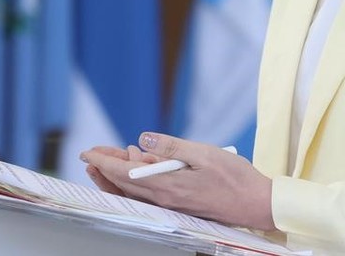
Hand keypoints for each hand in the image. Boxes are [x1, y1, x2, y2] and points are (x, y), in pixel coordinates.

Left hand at [81, 132, 274, 230]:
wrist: (256, 203)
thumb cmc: (234, 177)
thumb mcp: (202, 152)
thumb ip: (170, 146)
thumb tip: (142, 139)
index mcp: (167, 185)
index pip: (124, 173)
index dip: (103, 161)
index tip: (88, 152)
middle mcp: (164, 198)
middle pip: (123, 185)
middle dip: (104, 169)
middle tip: (92, 154)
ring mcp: (171, 204)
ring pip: (133, 191)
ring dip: (117, 176)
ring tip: (110, 158)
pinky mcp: (180, 205)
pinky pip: (148, 194)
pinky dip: (136, 182)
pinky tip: (140, 168)